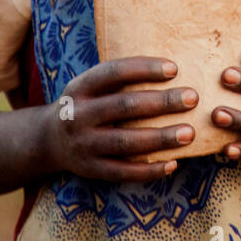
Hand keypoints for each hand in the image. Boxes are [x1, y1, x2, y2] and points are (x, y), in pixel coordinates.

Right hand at [40, 57, 196, 181]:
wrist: (48, 140)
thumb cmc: (87, 105)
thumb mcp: (91, 86)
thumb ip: (120, 79)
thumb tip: (173, 70)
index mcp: (80, 88)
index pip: (113, 72)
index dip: (144, 69)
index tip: (174, 68)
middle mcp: (78, 115)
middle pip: (124, 106)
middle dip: (162, 102)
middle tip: (192, 98)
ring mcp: (83, 145)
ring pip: (125, 142)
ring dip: (161, 138)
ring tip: (190, 133)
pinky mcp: (90, 169)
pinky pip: (123, 172)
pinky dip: (149, 170)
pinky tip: (173, 164)